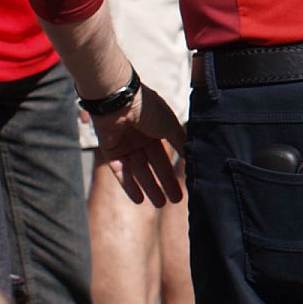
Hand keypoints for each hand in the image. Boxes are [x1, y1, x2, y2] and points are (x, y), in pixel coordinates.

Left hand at [94, 84, 186, 206]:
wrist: (118, 100)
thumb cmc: (147, 109)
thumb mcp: (170, 125)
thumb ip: (180, 141)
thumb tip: (192, 156)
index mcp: (156, 130)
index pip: (167, 154)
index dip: (174, 169)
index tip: (185, 184)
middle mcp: (141, 138)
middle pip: (154, 165)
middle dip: (164, 183)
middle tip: (175, 200)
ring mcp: (125, 145)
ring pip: (139, 170)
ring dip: (149, 187)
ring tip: (160, 204)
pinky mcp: (110, 151)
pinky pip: (121, 171)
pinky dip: (129, 185)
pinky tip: (139, 199)